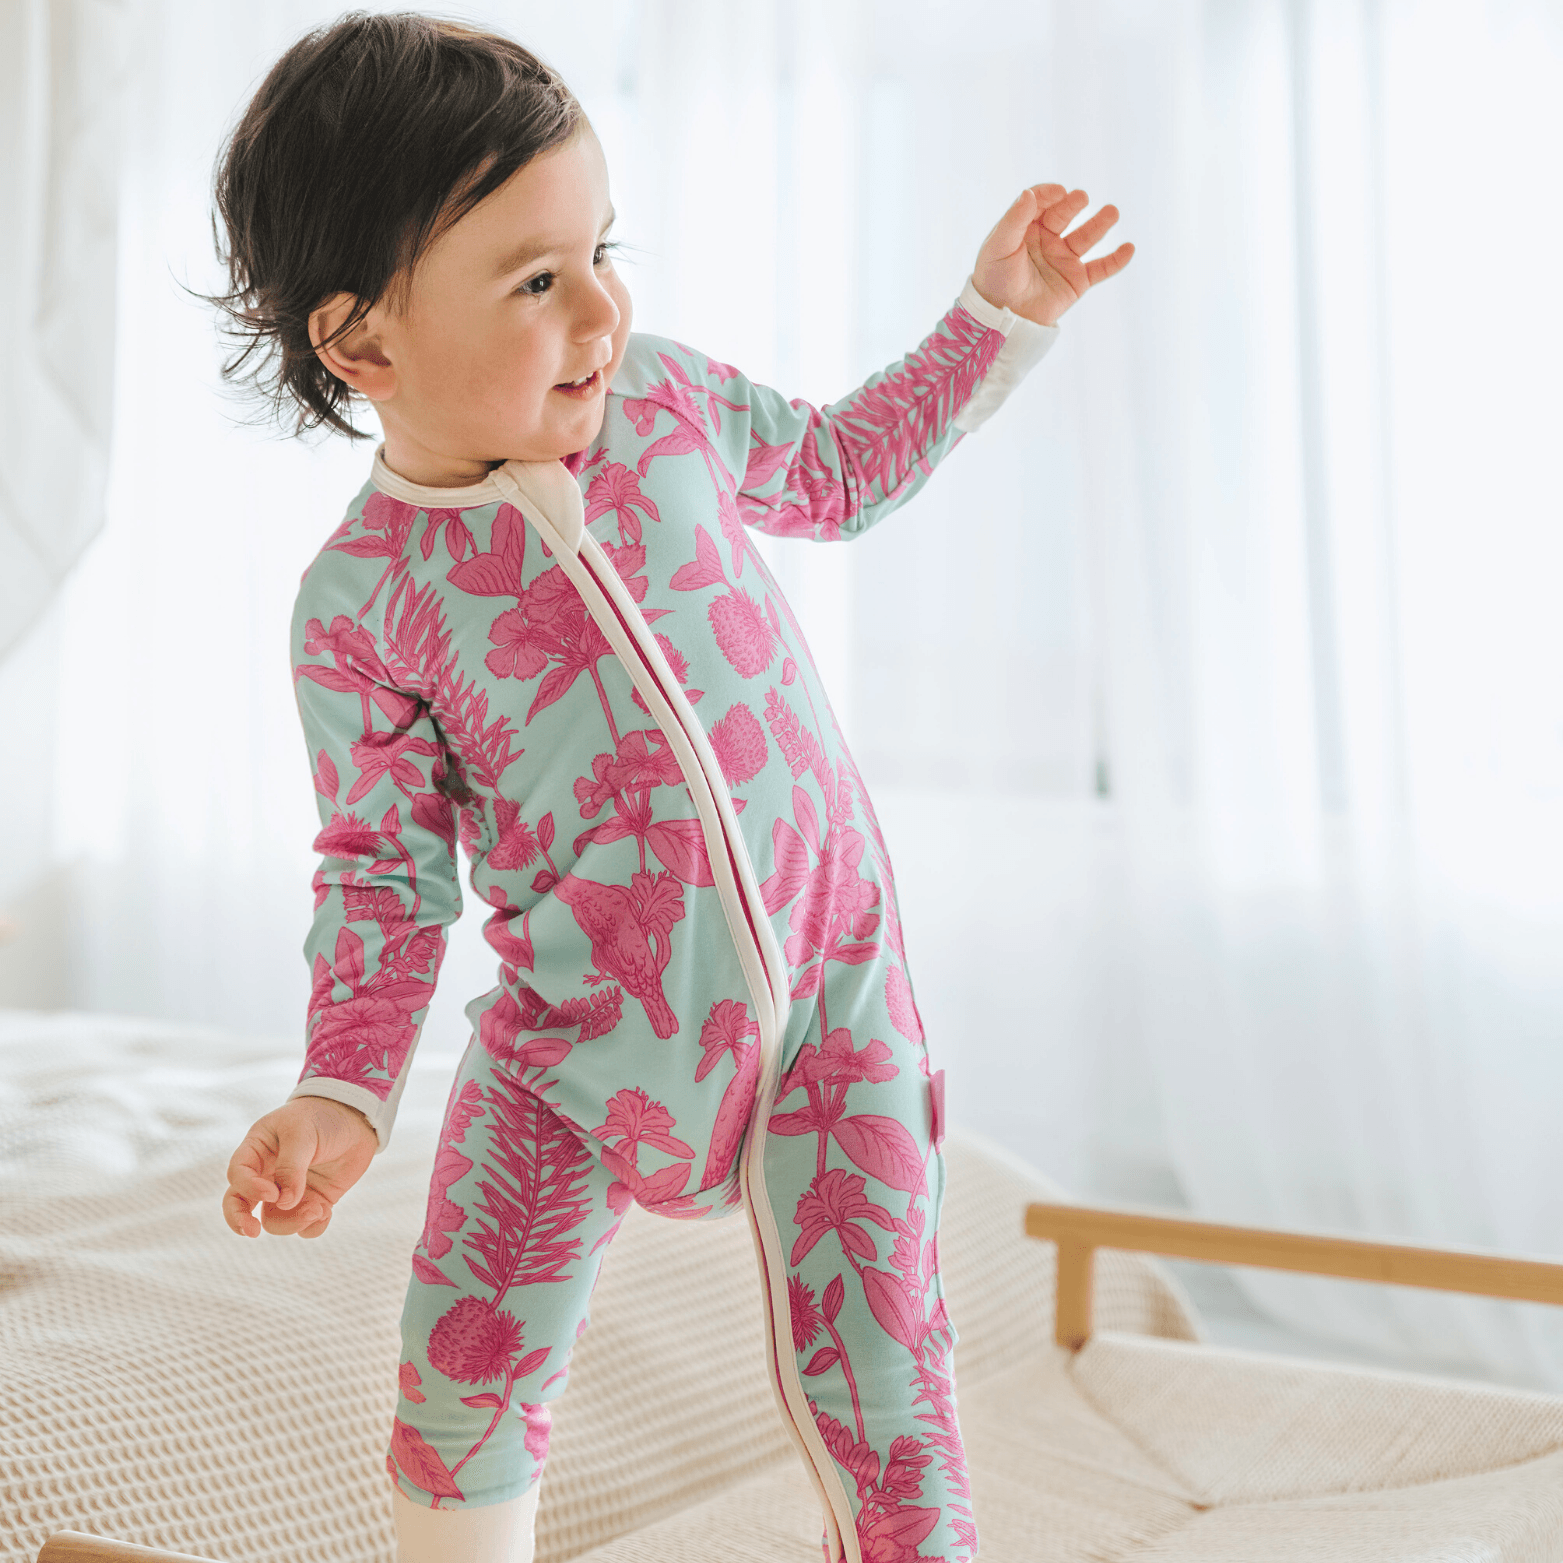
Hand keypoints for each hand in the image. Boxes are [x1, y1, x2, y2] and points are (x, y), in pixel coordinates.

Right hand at [222, 1096, 377, 1238]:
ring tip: (317, 1209)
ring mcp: (289, 1190)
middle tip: (252, 1232)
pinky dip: (312, 1227)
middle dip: (241, 1221)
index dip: (249, 1189)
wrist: (357, 1117)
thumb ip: (291, 1167)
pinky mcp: (313, 1200)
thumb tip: (284, 1203)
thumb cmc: (322, 1117)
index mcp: (257, 1150)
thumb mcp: (303, 1134)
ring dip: (292, 1223)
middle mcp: (268, 1173)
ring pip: (275, 1220)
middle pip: (241, 1204)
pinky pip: (304, 1226)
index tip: (272, 1193)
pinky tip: (325, 1211)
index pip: (238, 1175)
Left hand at [972, 184, 1133, 327]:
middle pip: (1065, 215)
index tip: (1058, 192)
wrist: (1002, 320)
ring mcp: (1063, 260)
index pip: (1041, 203)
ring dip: (1100, 224)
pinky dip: (1116, 260)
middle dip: (1074, 205)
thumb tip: (1029, 193)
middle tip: (1081, 198)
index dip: (1049, 195)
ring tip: (1112, 212)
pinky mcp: (1076, 281)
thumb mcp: (998, 246)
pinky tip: (1129, 248)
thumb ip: (1014, 220)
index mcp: (1026, 228)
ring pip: (1086, 237)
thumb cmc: (993, 281)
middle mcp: (1047, 240)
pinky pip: (1100, 269)